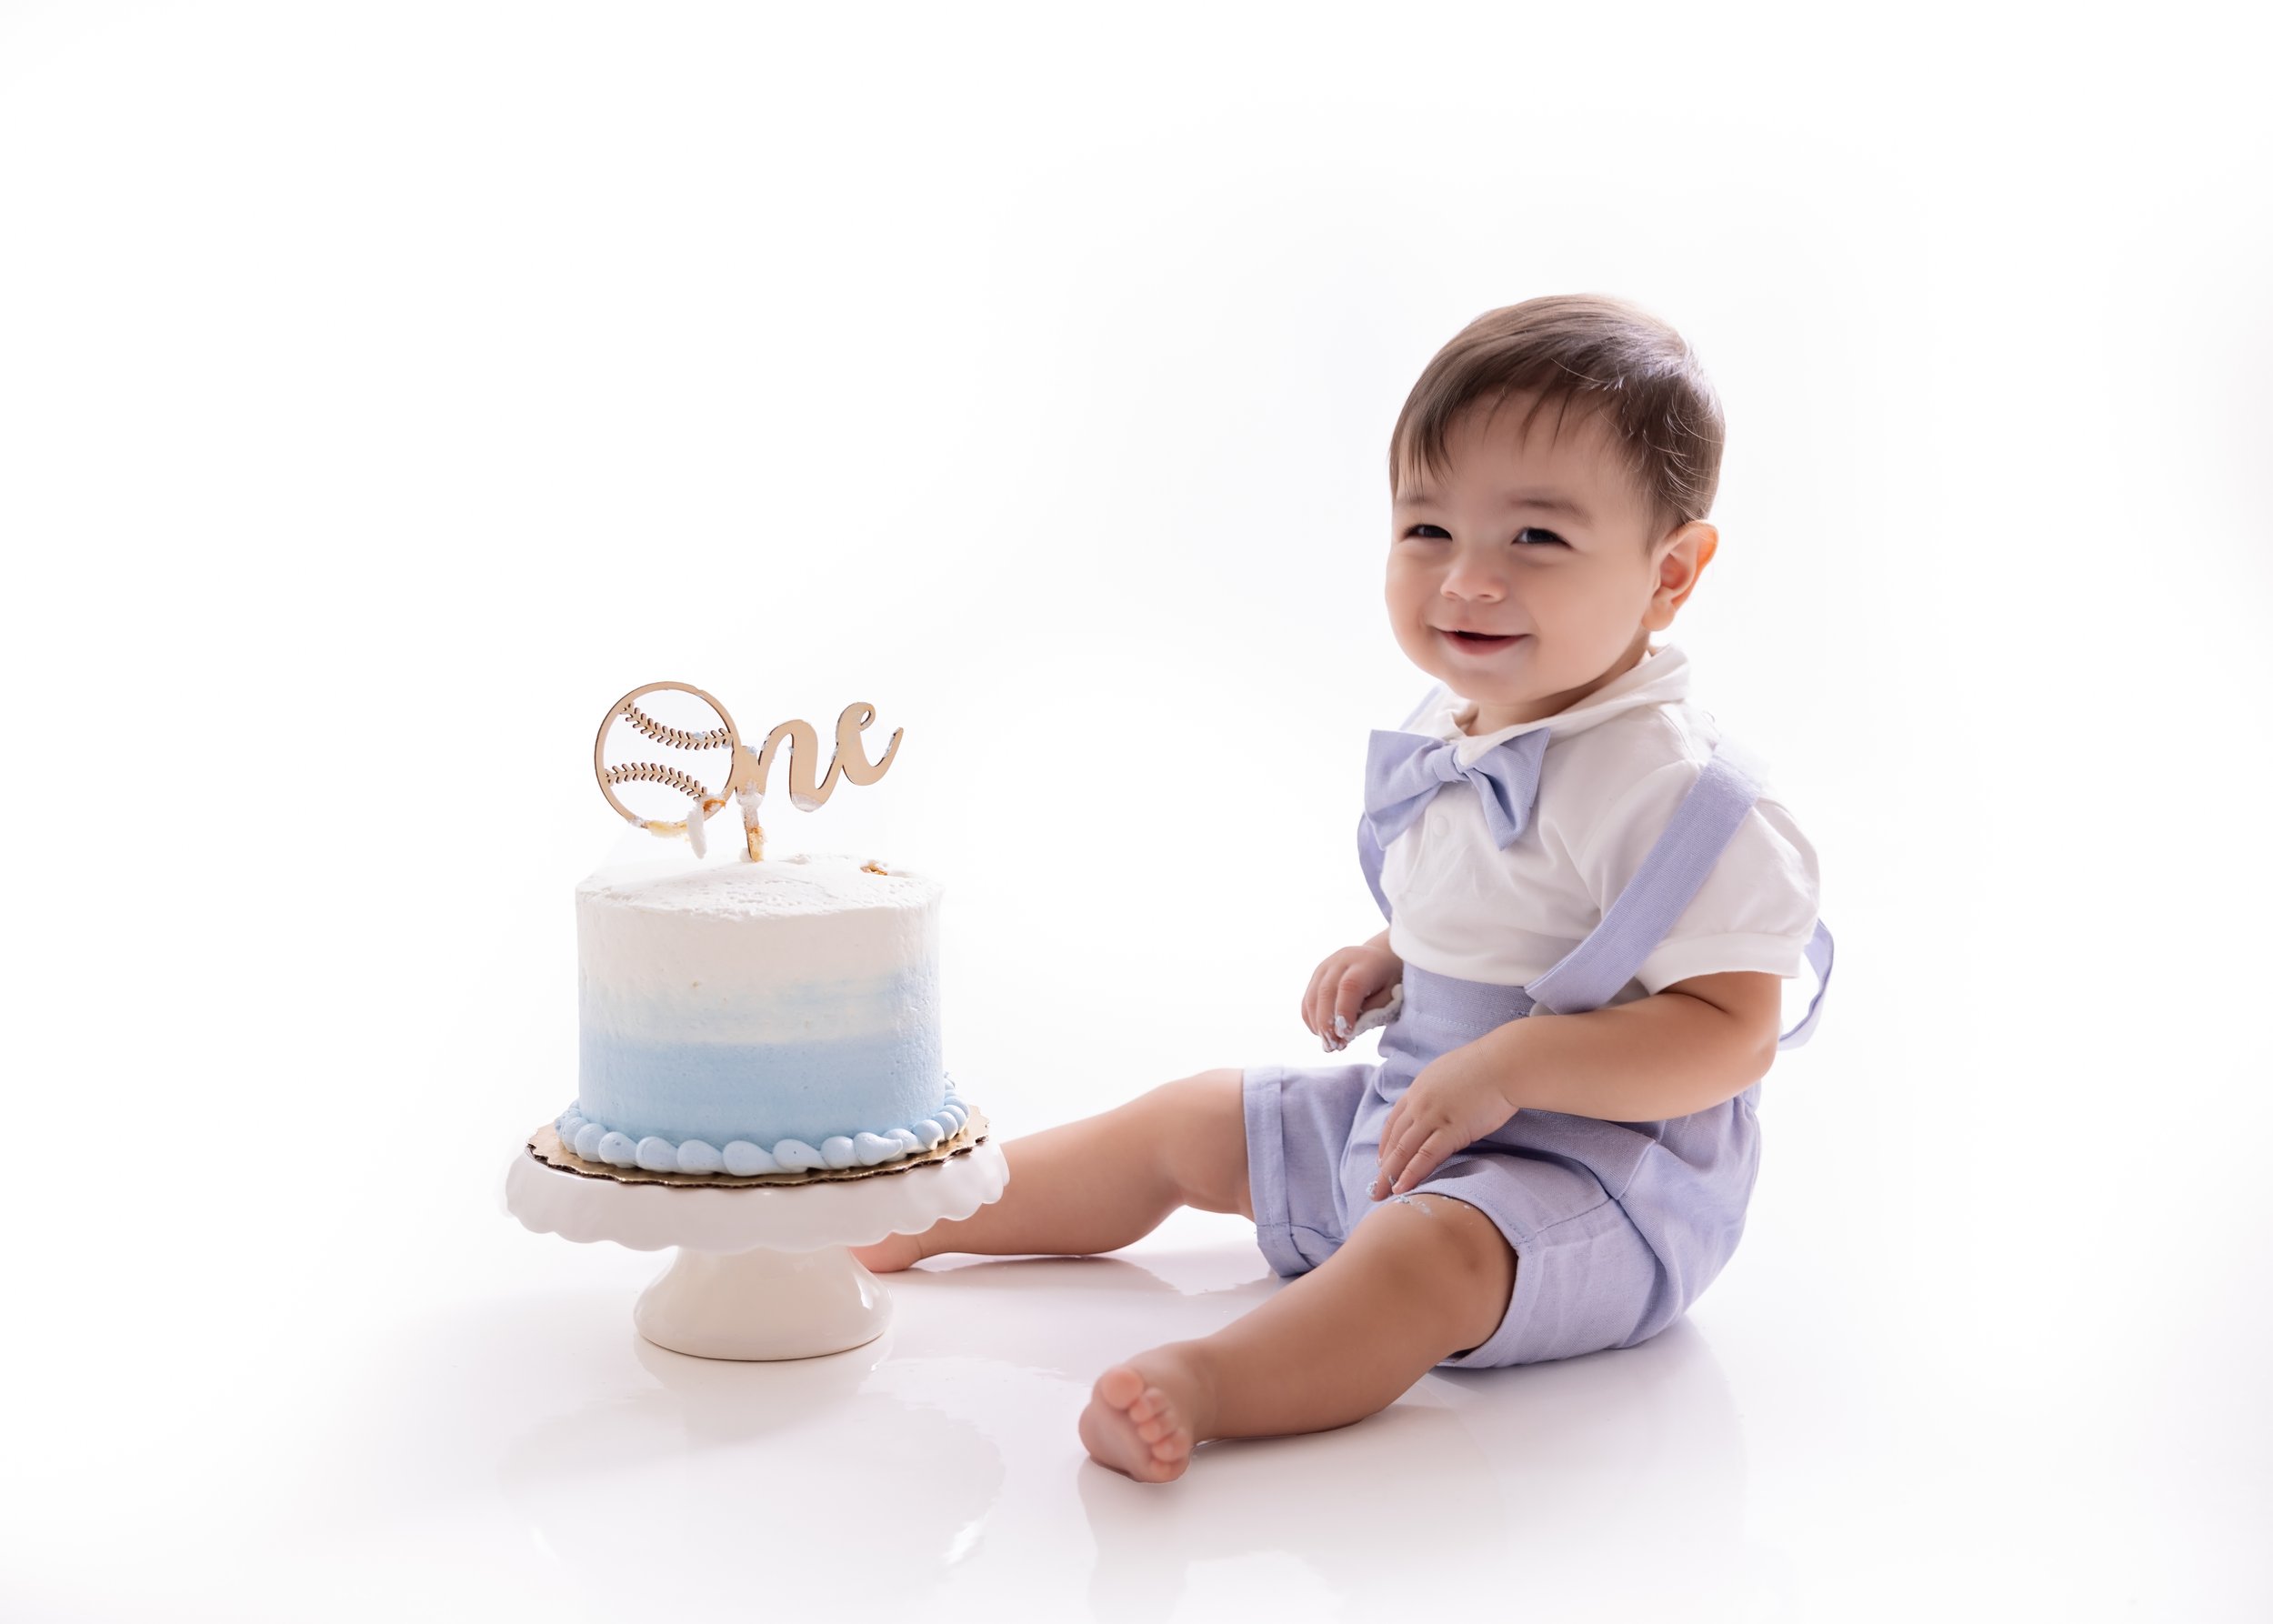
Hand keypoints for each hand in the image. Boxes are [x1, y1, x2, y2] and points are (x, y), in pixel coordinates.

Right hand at [1303, 941, 1401, 1052]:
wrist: (1382, 956)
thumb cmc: (1391, 980)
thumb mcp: (1392, 995)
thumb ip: (1372, 1012)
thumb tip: (1346, 1033)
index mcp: (1366, 962)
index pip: (1349, 986)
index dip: (1344, 1011)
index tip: (1345, 1035)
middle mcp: (1342, 960)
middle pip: (1326, 992)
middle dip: (1326, 1024)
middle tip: (1334, 1046)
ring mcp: (1326, 966)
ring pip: (1312, 997)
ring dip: (1317, 1025)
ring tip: (1329, 1045)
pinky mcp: (1317, 975)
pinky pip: (1307, 1000)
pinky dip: (1312, 1020)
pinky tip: (1323, 1033)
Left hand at [1371, 1040, 1518, 1198]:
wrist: (1505, 1063)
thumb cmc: (1488, 1066)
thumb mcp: (1450, 1072)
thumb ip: (1439, 1090)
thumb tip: (1441, 1101)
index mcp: (1419, 1088)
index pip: (1394, 1121)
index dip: (1385, 1143)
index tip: (1381, 1159)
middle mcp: (1419, 1103)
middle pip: (1394, 1139)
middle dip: (1384, 1164)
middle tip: (1375, 1186)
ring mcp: (1433, 1116)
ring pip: (1404, 1150)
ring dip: (1390, 1174)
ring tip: (1382, 1194)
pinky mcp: (1451, 1129)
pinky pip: (1425, 1156)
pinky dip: (1411, 1174)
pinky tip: (1402, 1188)